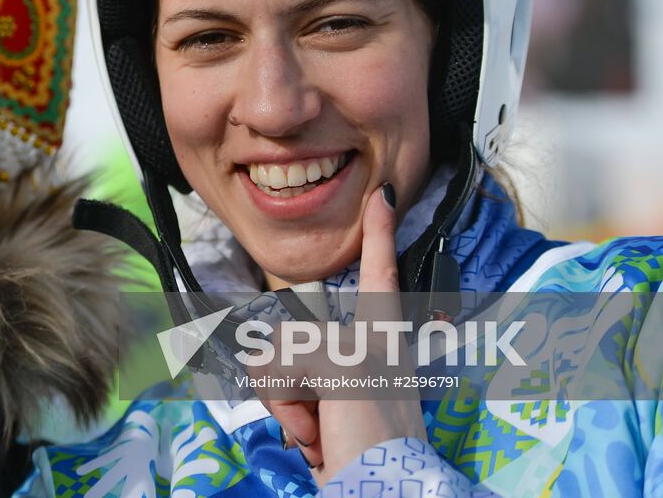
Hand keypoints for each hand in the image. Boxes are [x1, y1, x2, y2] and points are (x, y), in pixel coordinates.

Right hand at [265, 184, 424, 483]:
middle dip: (290, 374)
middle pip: (296, 331)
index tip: (384, 196)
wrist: (377, 497)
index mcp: (381, 335)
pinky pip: (281, 399)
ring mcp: (339, 386)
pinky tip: (316, 446)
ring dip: (290, 406)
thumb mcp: (342, 372)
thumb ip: (302, 349)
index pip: (380, 270)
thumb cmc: (376, 435)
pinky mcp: (322, 416)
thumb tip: (278, 365)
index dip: (379, 231)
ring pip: (279, 367)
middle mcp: (360, 354)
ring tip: (321, 434)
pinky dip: (291, 424)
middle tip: (321, 410)